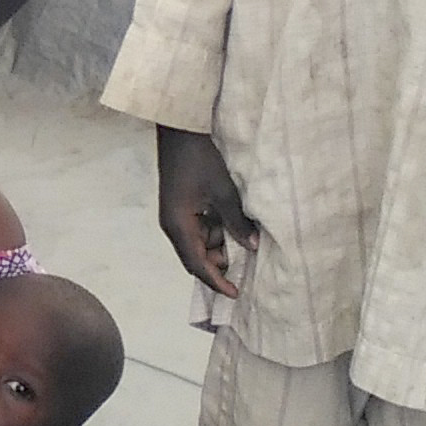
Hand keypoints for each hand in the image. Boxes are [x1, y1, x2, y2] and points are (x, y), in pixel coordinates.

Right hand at [155, 126, 256, 297]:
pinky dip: (216, 232)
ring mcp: (176, 216)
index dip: (216, 281)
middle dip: (219, 263)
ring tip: (244, 240)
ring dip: (220, 246)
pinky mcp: (181, 207)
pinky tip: (233, 226)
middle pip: (196, 257)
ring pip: (199, 243)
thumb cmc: (200, 160)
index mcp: (178, 226)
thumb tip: (252, 247)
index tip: (235, 293)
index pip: (197, 264)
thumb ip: (236, 222)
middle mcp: (173, 226)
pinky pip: (199, 229)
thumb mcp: (224, 192)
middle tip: (246, 262)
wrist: (181, 132)